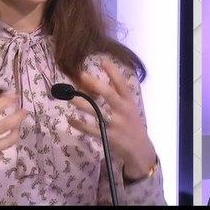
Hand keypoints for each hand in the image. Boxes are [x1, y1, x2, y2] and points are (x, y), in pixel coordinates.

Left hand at [67, 59, 156, 180]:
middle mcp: (123, 111)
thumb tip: (104, 78)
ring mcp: (115, 124)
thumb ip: (119, 95)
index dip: (113, 72)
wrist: (139, 149)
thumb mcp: (130, 108)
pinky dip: (79, 124)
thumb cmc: (132, 124)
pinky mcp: (108, 137)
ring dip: (83, 104)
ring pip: (97, 111)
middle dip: (96, 84)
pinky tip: (70, 119)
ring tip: (71, 98)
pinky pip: (90, 129)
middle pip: (109, 95)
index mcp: (129, 102)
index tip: (103, 60)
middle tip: (82, 75)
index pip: (122, 84)